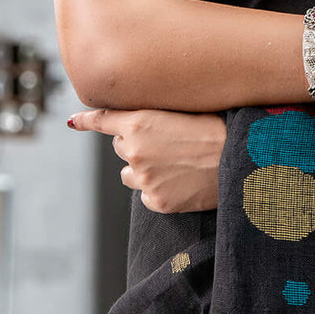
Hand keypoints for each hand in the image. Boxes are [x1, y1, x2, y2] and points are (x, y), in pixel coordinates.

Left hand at [66, 107, 226, 212]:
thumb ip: (154, 117)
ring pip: (129, 175)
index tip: (74, 122)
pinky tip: (182, 183)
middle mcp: (135, 150)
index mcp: (140, 122)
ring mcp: (144, 179)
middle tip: (169, 144)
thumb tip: (133, 125)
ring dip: (144, 170)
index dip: (87, 120)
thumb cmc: (218, 129)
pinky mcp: (157, 202)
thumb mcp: (183, 111)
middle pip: (121, 147)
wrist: (240, 160)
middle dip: (138, 145)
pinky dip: (160, 191)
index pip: (103, 120)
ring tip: (177, 166)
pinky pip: (147, 196)